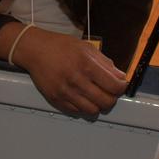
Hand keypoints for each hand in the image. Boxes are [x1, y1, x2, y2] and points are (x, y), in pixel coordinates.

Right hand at [5, 24, 127, 114]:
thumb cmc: (61, 47)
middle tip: (109, 92)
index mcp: (87, 65)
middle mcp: (77, 80)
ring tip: (95, 96)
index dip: (122, 87)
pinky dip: (83, 107)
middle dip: (112, 98)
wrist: (36, 50)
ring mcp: (65, 92)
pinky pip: (77, 111)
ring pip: (92, 111)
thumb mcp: (87, 48)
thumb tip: (120, 77)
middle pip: (106, 102)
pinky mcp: (56, 100)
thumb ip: (105, 63)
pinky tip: (82, 97)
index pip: (115, 86)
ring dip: (98, 105)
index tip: (120, 85)